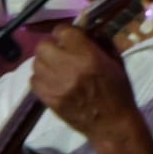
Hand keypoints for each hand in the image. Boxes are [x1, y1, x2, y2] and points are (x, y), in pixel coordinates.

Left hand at [29, 28, 152, 153]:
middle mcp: (68, 67)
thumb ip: (100, 41)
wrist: (112, 125)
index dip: (66, 33)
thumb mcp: (116, 61)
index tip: (70, 38)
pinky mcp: (48, 99)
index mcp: (88, 56)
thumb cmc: (118, 92)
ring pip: (36, 62)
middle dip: (53, 47)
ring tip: (57, 68)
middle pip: (44, 46)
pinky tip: (53, 81)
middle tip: (62, 53)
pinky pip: (33, 80)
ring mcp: (55, 85)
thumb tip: (85, 28)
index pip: (63, 31)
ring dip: (46, 62)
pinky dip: (41, 78)